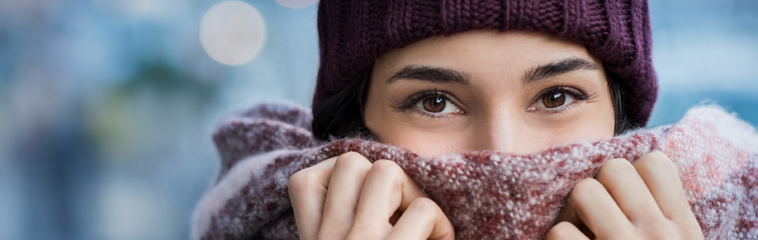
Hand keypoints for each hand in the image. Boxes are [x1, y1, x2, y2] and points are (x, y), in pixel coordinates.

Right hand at [288, 152, 454, 239]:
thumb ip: (339, 225)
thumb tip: (369, 175)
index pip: (305, 179)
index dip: (342, 181)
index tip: (365, 205)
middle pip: (351, 162)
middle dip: (384, 178)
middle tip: (401, 211)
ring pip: (386, 172)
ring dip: (411, 194)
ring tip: (420, 225)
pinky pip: (423, 210)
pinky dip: (441, 225)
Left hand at [546, 152, 703, 239]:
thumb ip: (665, 214)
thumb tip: (637, 169)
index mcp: (684, 230)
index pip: (656, 162)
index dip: (633, 175)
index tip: (625, 200)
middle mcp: (657, 235)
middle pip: (614, 169)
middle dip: (599, 188)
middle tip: (596, 215)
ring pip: (584, 191)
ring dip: (574, 213)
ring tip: (581, 231)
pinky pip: (559, 231)